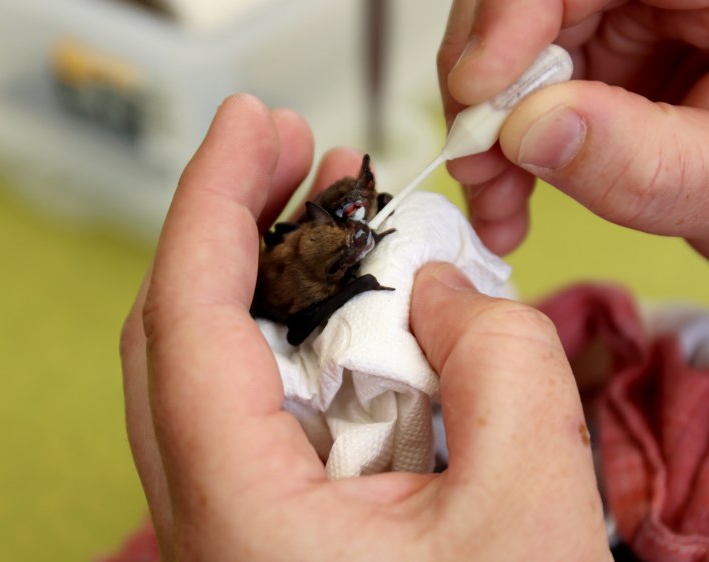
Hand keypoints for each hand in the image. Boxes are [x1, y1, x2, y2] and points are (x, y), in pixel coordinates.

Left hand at [120, 94, 608, 560]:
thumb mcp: (535, 510)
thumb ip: (501, 365)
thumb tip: (440, 288)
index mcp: (244, 520)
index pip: (185, 321)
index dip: (211, 200)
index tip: (258, 125)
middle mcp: (207, 523)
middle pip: (174, 335)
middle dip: (234, 227)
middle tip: (305, 158)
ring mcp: (229, 531)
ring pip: (212, 374)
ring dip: (273, 287)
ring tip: (343, 226)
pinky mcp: (266, 533)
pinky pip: (258, 416)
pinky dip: (302, 349)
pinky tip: (362, 321)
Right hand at [439, 0, 708, 302]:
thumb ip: (642, 163)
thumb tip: (528, 128)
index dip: (520, 7)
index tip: (481, 87)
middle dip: (488, 77)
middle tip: (475, 158)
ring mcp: (649, 8)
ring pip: (521, 34)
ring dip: (489, 118)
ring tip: (494, 194)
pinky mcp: (618, 48)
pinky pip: (532, 79)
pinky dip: (506, 139)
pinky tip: (510, 191)